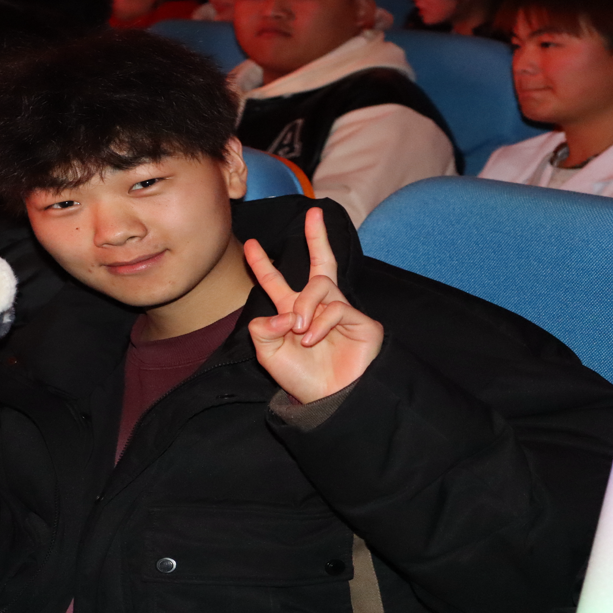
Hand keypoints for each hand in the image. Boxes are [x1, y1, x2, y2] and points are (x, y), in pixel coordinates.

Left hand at [244, 207, 383, 403]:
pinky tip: (313, 339)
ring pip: (320, 286)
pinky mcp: (361, 321)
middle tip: (314, 212)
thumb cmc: (300, 379)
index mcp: (293, 313)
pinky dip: (320, 322)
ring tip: (299, 331)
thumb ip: (263, 328)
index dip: (263, 264)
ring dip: (305, 306)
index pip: (276, 282)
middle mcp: (318, 307)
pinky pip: (336, 307)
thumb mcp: (268, 353)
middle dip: (317, 237)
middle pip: (320, 264)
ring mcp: (341, 312)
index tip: (251, 245)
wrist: (327, 400)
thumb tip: (283, 311)